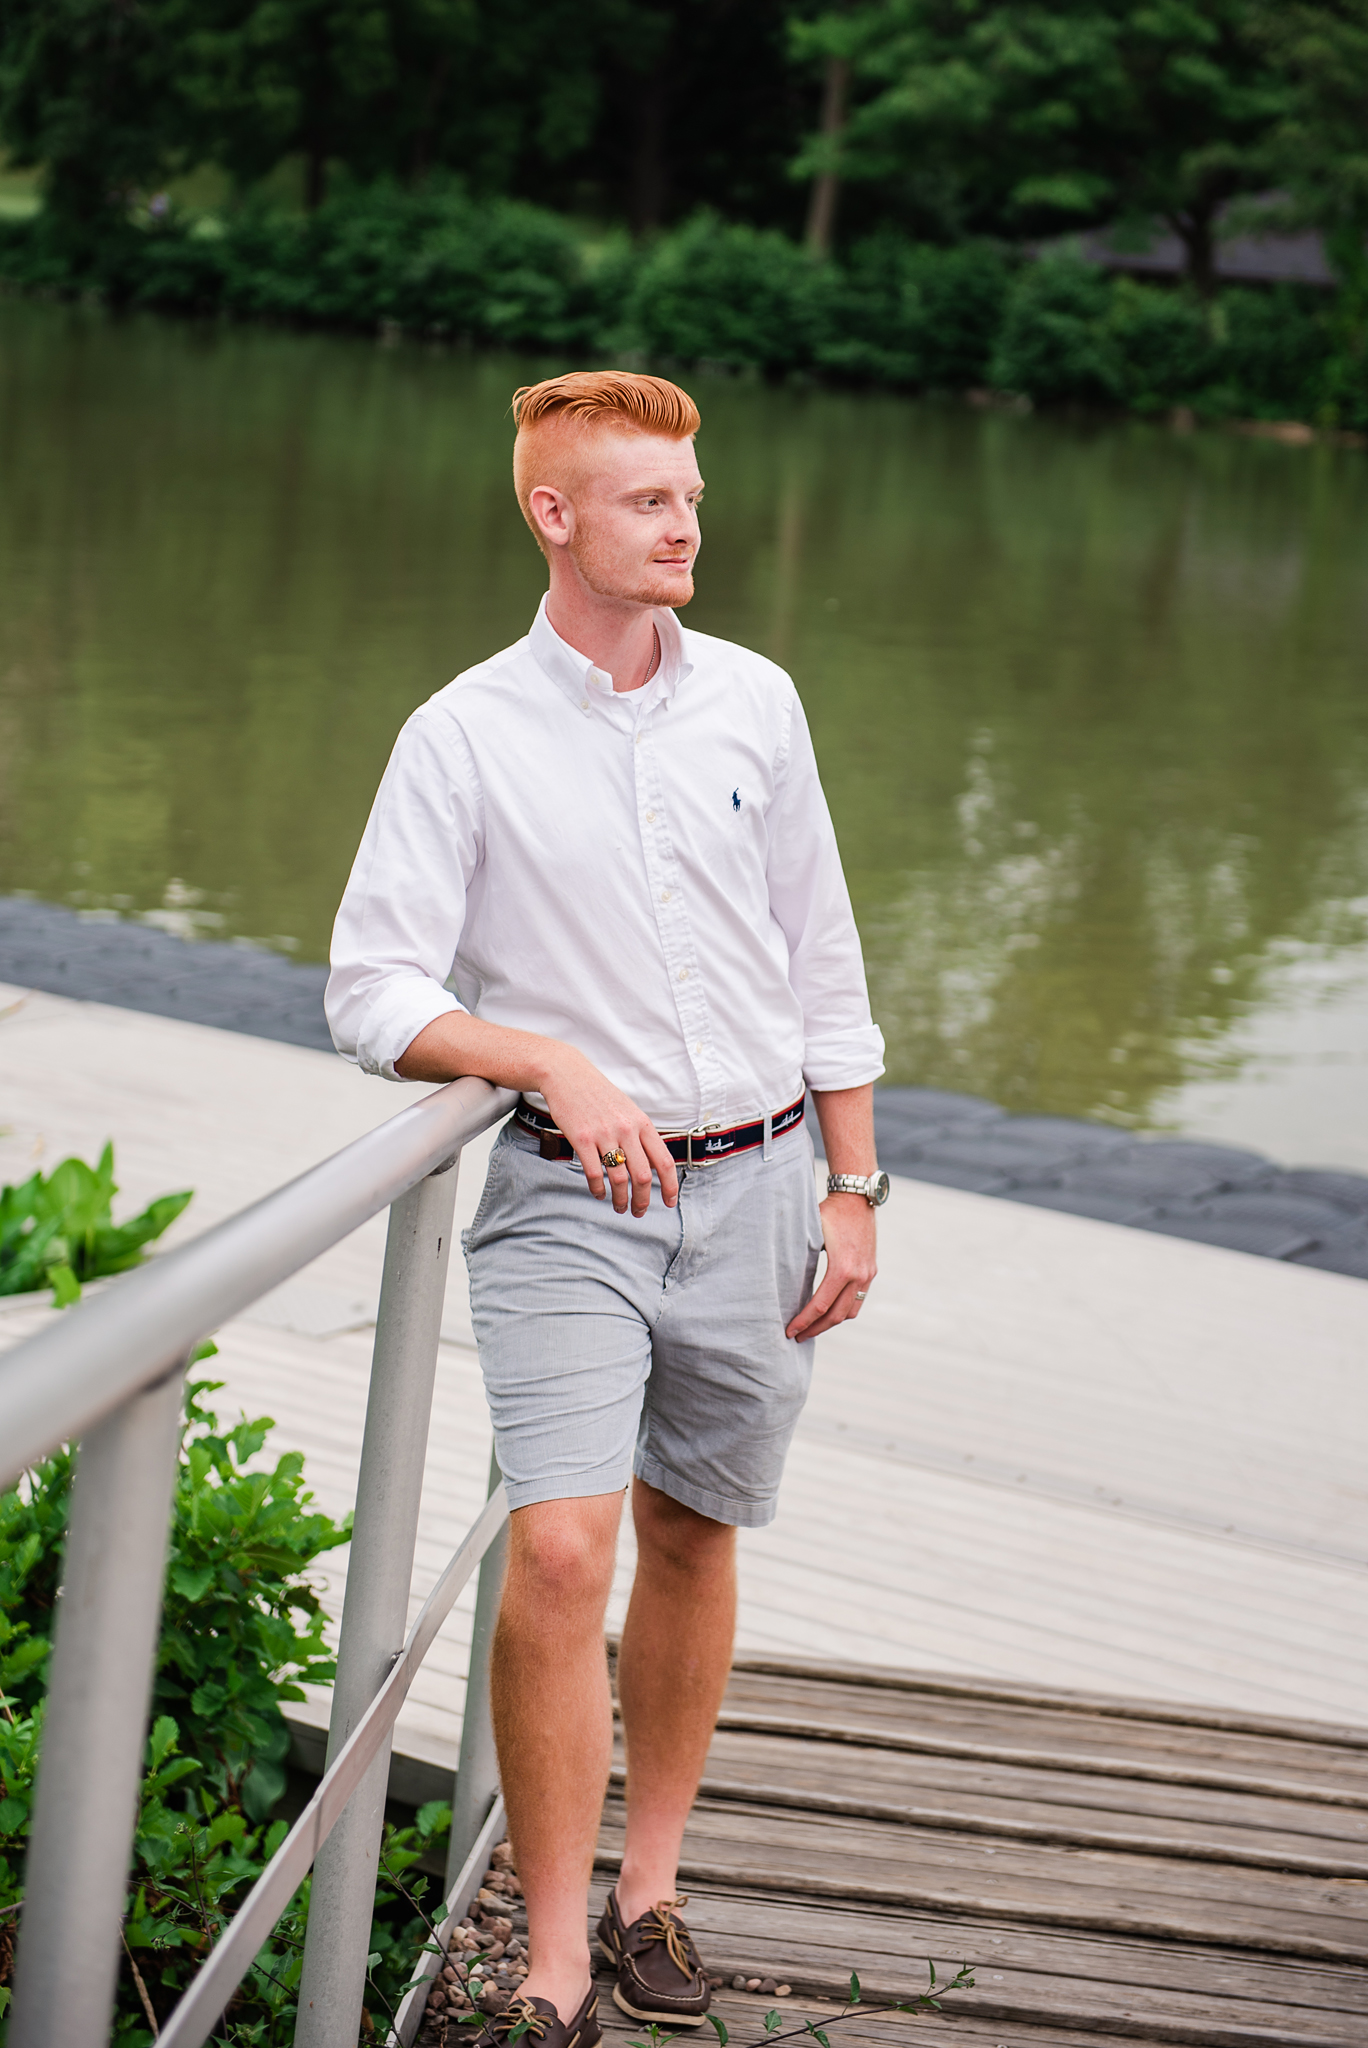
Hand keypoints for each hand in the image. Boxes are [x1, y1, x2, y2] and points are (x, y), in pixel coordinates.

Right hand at [540, 1048, 678, 1215]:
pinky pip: (593, 1172)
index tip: (669, 1202)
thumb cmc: (599, 1095)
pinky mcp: (581, 1138)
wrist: (568, 1074)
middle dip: (642, 1201)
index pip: (664, 1161)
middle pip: (642, 1176)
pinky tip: (599, 1194)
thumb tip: (653, 1165)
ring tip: (619, 1207)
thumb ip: (641, 1135)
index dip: (670, 1186)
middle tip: (638, 1212)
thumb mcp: (628, 1110)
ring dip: (620, 1199)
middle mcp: (627, 1129)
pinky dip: (598, 1189)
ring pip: (618, 1178)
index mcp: (643, 1123)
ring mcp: (604, 1133)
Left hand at [786, 1194, 876, 1340]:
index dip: (803, 1321)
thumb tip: (776, 1278)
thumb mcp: (810, 1232)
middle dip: (815, 1329)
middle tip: (798, 1336)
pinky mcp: (871, 1271)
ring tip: (812, 1327)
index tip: (790, 1331)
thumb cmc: (829, 1212)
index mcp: (842, 1269)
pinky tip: (829, 1312)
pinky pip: (858, 1300)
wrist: (857, 1198)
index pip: (820, 1306)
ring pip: (850, 1312)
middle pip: (836, 1315)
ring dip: (831, 1323)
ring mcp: (867, 1274)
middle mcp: (858, 1275)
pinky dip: (844, 1311)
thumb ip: (799, 1257)